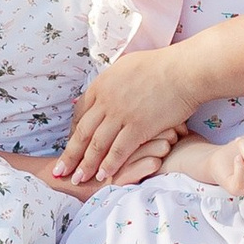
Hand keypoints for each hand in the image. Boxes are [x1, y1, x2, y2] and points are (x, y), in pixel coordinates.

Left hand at [53, 46, 194, 188]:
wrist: (183, 70)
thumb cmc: (160, 65)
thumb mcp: (126, 66)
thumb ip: (112, 82)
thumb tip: (104, 89)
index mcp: (101, 85)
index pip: (79, 113)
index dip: (73, 132)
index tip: (70, 145)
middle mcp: (106, 101)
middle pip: (82, 132)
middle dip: (70, 154)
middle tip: (60, 171)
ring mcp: (121, 115)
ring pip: (97, 145)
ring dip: (86, 164)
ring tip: (77, 179)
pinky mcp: (138, 127)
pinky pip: (119, 150)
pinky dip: (109, 165)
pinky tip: (103, 176)